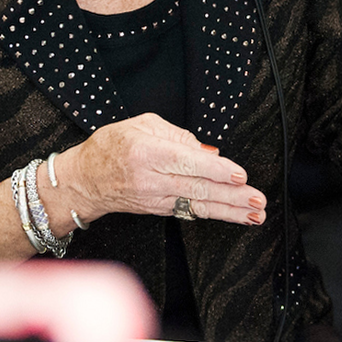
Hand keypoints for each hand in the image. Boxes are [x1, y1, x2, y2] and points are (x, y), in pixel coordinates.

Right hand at [61, 113, 265, 226]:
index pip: (187, 162)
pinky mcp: (160, 209)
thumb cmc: (110, 148)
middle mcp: (152, 179)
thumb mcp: (141, 125)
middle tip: (257, 199)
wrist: (84, 181)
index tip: (238, 174)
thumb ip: (177, 135)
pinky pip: (192, 211)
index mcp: (147, 152)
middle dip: (231, 196)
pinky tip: (236, 216)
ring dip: (230, 210)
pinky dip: (216, 214)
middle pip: (198, 188)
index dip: (215, 169)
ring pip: (198, 204)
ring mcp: (156, 198)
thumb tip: (208, 152)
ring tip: (255, 213)